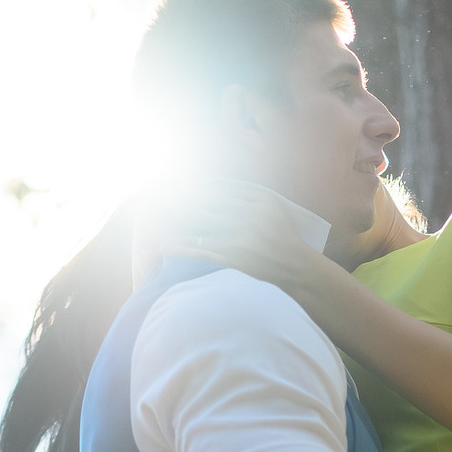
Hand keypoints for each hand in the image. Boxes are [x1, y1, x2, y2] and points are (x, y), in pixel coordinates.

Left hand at [163, 180, 326, 291]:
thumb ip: (248, 193)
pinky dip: (183, 248)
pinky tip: (166, 245)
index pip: (221, 192)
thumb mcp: (272, 205)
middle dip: (183, 201)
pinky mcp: (232, 259)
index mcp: (256, 203)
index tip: (181, 185)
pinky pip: (202, 252)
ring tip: (157, 217)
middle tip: (161, 196)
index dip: (199, 188)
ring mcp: (237, 240)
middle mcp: (245, 219)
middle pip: (208, 206)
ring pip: (202, 227)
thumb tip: (218, 186)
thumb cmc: (283, 234)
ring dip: (178, 222)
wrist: (294, 266)